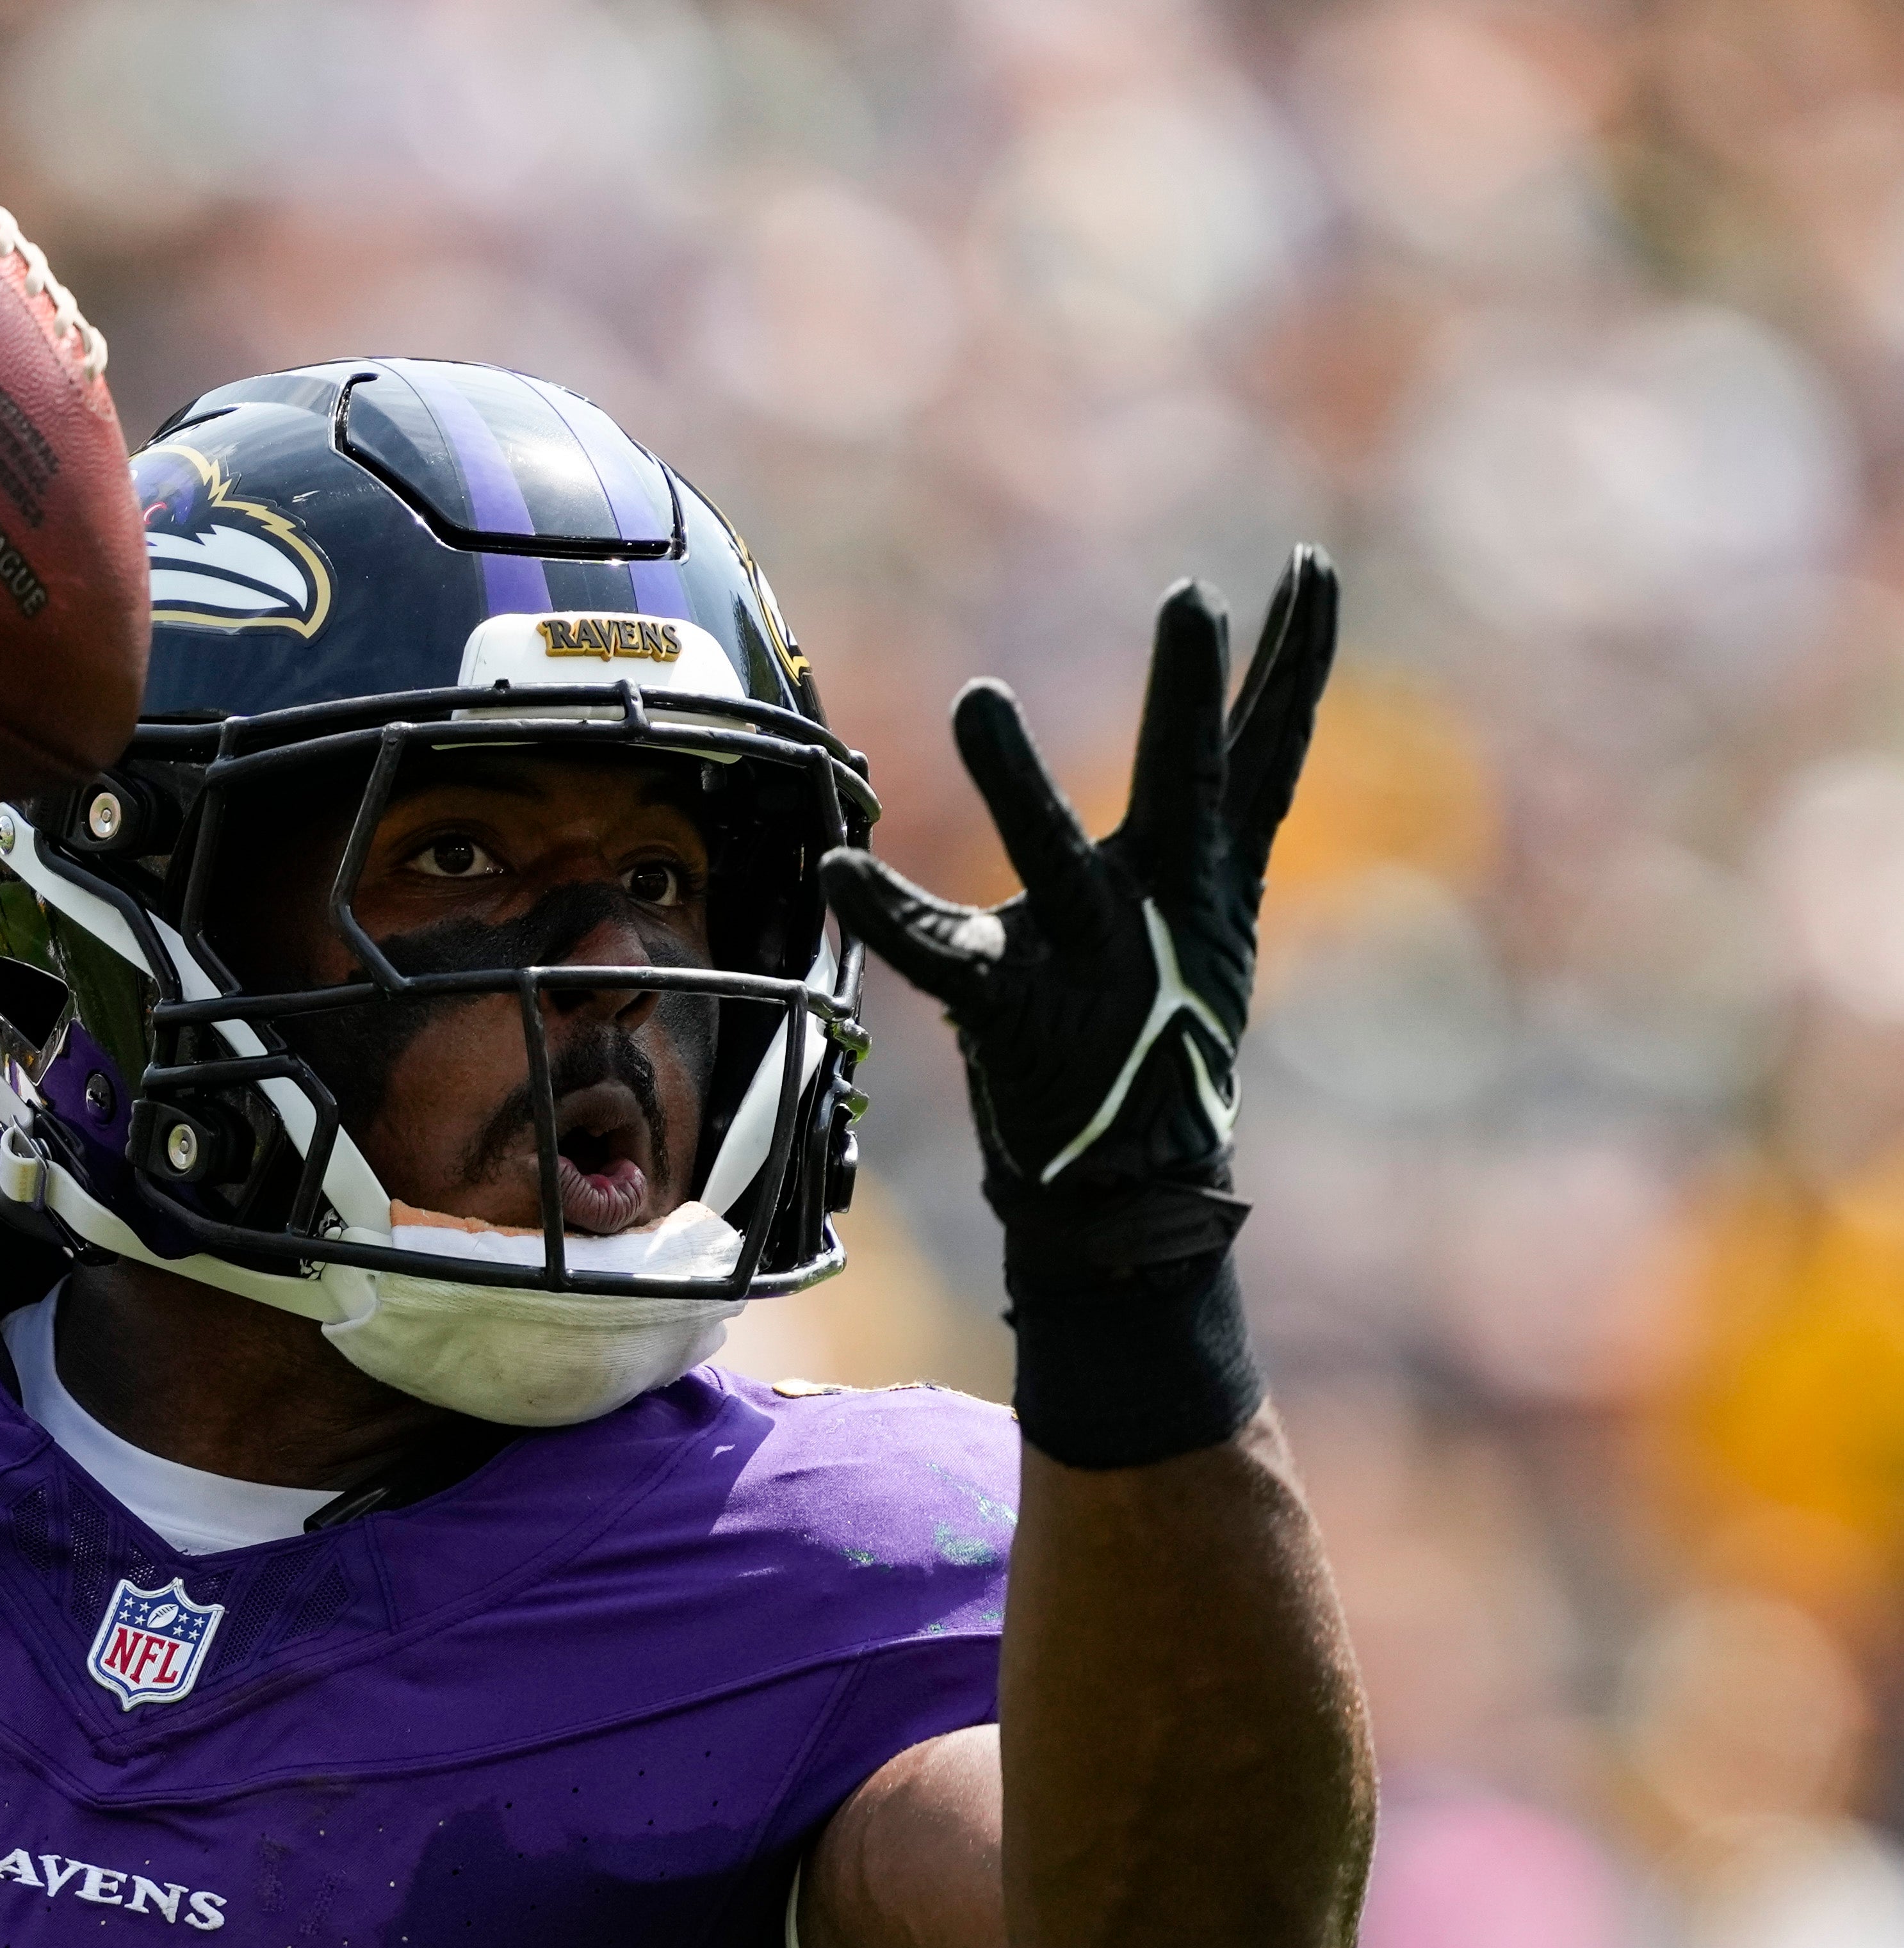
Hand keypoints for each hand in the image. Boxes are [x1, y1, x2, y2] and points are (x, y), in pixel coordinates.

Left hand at [823, 547, 1335, 1277]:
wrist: (1132, 1181)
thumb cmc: (1156, 1031)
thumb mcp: (1208, 917)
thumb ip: (1217, 820)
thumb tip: (1251, 724)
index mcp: (1208, 872)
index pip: (1268, 750)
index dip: (1296, 662)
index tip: (1311, 567)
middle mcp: (1158, 902)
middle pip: (1185, 782)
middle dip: (1188, 695)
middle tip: (1192, 599)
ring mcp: (1088, 957)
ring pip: (1054, 856)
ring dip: (1017, 779)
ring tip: (977, 696)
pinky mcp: (1011, 1011)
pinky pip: (937, 953)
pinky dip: (884, 911)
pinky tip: (836, 866)